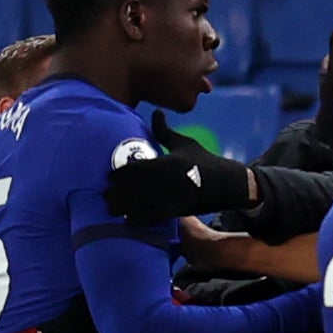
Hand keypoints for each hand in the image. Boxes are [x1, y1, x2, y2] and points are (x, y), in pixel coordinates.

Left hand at [103, 115, 257, 224]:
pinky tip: (129, 220)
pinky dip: (136, 221)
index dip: (116, 175)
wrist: (226, 183)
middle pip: (127, 189)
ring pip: (134, 206)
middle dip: (113, 193)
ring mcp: (167, 198)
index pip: (130, 169)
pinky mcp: (173, 212)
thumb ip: (164, 130)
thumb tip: (156, 111)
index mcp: (162, 163)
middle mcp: (161, 181)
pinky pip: (149, 219)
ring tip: (112, 209)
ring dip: (121, 208)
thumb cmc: (203, 161)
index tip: (110, 178)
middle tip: (106, 195)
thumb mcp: (184, 143)